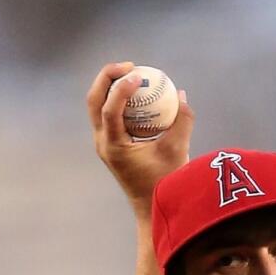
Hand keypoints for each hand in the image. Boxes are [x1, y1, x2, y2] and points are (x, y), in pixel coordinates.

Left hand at [87, 61, 194, 213]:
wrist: (151, 207)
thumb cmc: (164, 183)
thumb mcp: (177, 150)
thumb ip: (182, 121)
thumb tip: (180, 94)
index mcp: (113, 146)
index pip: (108, 110)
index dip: (121, 88)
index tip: (139, 75)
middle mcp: (103, 142)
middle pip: (94, 100)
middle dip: (108, 77)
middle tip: (131, 67)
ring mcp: (104, 142)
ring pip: (97, 105)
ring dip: (111, 86)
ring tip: (134, 74)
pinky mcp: (110, 143)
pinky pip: (108, 113)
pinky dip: (119, 99)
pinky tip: (139, 93)